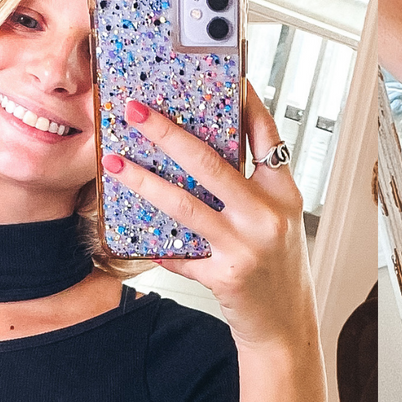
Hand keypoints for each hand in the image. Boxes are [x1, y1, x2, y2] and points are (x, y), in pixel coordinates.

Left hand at [102, 85, 316, 355]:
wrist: (285, 328)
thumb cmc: (277, 271)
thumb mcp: (276, 220)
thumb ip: (250, 185)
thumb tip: (206, 147)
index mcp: (283, 194)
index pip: (264, 135)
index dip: (243, 101)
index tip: (218, 73)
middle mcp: (267, 216)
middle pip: (210, 163)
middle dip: (167, 133)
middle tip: (136, 111)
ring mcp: (246, 247)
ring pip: (185, 204)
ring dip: (144, 180)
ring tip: (116, 161)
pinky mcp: (226, 276)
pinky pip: (180, 253)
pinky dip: (155, 241)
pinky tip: (131, 228)